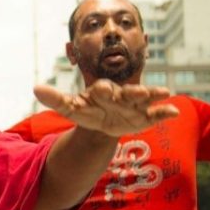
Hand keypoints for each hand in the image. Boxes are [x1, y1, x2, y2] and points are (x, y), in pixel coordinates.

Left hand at [34, 80, 178, 136]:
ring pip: (144, 98)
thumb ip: (56, 99)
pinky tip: (174, 111)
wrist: (104, 121)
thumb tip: (35, 88)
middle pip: (125, 92)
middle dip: (130, 92)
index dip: (101, 92)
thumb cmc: (88, 111)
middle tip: (133, 92)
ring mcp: (135, 104)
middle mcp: (121, 94)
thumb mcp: (72, 107)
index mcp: (102, 91)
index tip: (101, 91)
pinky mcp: (146, 115)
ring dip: (152, 95)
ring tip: (162, 92)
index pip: (101, 90)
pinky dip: (165, 111)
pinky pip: (157, 112)